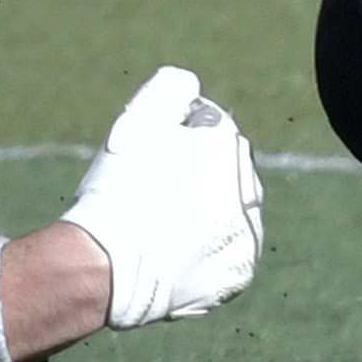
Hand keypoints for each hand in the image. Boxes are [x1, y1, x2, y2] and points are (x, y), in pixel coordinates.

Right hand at [60, 66, 264, 328]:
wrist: (110, 265)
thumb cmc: (121, 188)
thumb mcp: (140, 118)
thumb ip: (173, 87)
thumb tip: (192, 88)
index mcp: (232, 144)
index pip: (209, 129)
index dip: (173, 138)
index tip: (146, 158)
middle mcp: (251, 189)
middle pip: (222, 171)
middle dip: (195, 174)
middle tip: (150, 192)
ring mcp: (249, 235)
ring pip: (227, 213)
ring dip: (204, 213)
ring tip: (160, 225)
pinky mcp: (239, 274)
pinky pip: (225, 255)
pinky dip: (205, 252)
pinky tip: (173, 250)